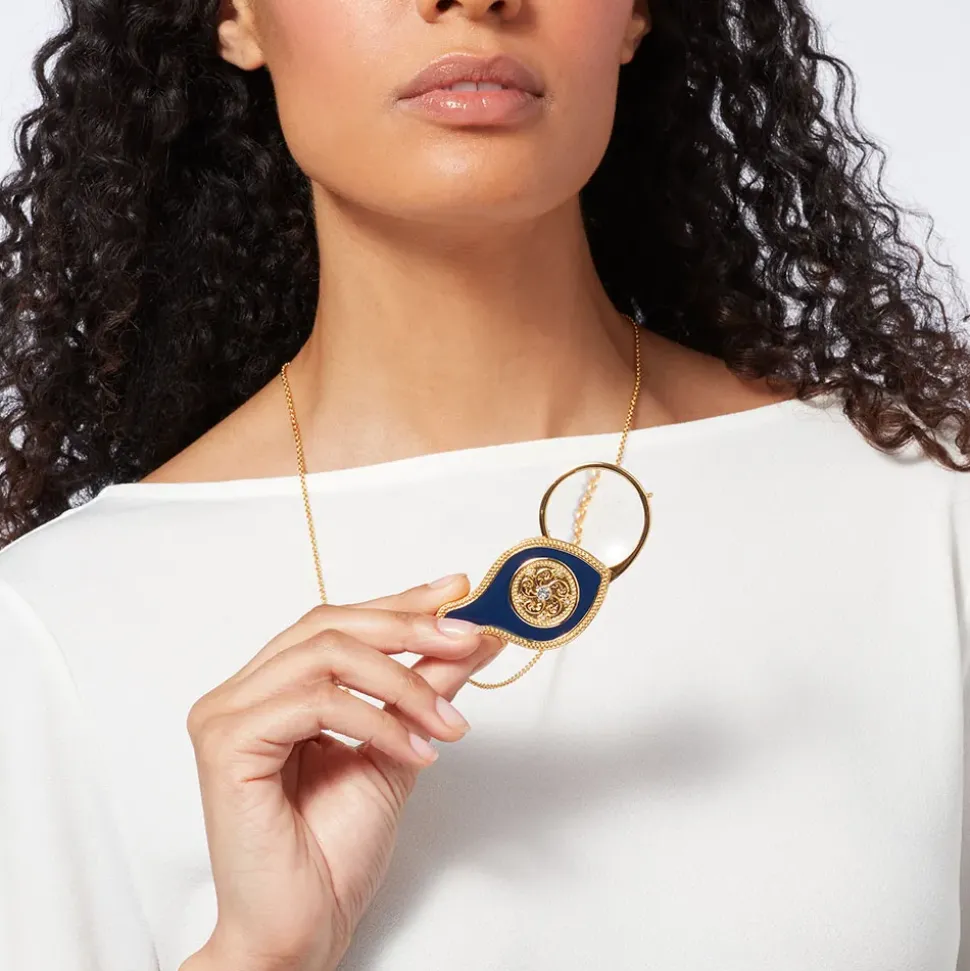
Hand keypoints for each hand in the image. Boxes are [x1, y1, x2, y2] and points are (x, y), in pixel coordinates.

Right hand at [181, 573, 504, 970]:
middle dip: (408, 625)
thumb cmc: (334, 850)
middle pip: (329, 623)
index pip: (337, 622)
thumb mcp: (399, 747)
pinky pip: (316, 701)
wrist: (303, 929)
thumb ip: (426, 688)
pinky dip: (377, 719)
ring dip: (403, 681)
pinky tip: (414, 752)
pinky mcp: (226, 742)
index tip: (458, 591)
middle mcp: (243, 692)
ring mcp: (227, 714)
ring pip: (327, 654)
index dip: (399, 601)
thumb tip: (474, 636)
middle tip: (467, 636)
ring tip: (448, 723)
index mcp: (274, 688)